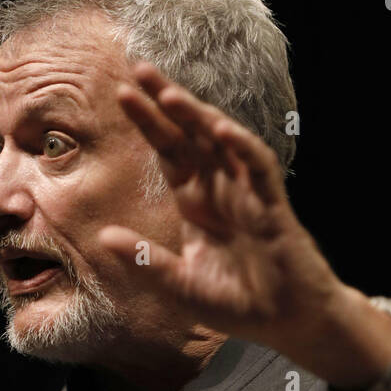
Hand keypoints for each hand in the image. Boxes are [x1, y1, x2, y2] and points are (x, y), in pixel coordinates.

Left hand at [98, 62, 344, 360]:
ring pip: (222, 142)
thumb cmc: (239, 303)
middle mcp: (220, 190)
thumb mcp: (181, 287)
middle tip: (139, 68)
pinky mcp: (272, 207)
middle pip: (190, 135)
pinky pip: (258, 169)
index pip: (168, 152)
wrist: (286, 322)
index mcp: (196, 203)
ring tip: (169, 96)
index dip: (148, 123)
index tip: (122, 93)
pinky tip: (222, 131)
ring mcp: (247, 194)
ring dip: (198, 117)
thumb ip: (147, 262)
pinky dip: (242, 147)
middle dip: (167, 102)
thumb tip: (104, 237)